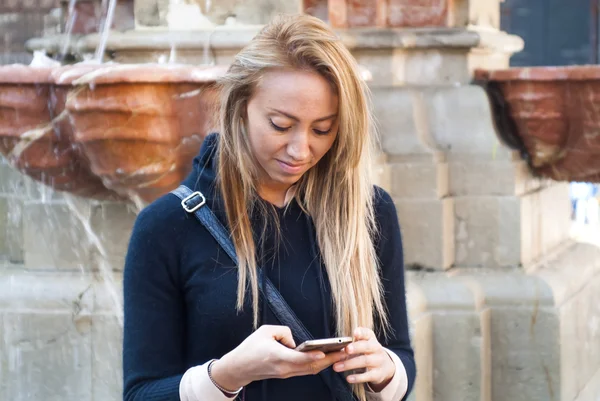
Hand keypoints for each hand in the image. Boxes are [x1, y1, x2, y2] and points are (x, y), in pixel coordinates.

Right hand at [211, 325, 346, 390]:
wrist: (239, 367)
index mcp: (277, 356)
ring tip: (341, 354)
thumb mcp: (265, 331)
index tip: (325, 353)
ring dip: (327, 363)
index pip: (298, 358)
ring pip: (311, 370)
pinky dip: (318, 365)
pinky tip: (328, 358)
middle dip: (329, 360)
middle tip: (344, 351)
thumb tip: (296, 340)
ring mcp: (286, 373)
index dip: (312, 356)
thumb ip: (284, 332)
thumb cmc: (250, 348)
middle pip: (310, 367)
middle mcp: (283, 368)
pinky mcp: (287, 374)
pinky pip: (306, 370)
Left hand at [333, 327, 395, 390]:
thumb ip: (351, 344)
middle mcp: (376, 348)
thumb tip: (334, 350)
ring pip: (365, 361)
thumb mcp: (363, 345)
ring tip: (336, 367)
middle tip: (346, 350)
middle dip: (356, 348)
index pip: (367, 333)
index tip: (355, 333)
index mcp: (371, 339)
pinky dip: (357, 377)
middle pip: (367, 347)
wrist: (385, 367)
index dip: (361, 333)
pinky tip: (348, 378)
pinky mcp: (378, 374)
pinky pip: (368, 375)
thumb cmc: (368, 353)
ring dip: (349, 364)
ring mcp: (378, 361)